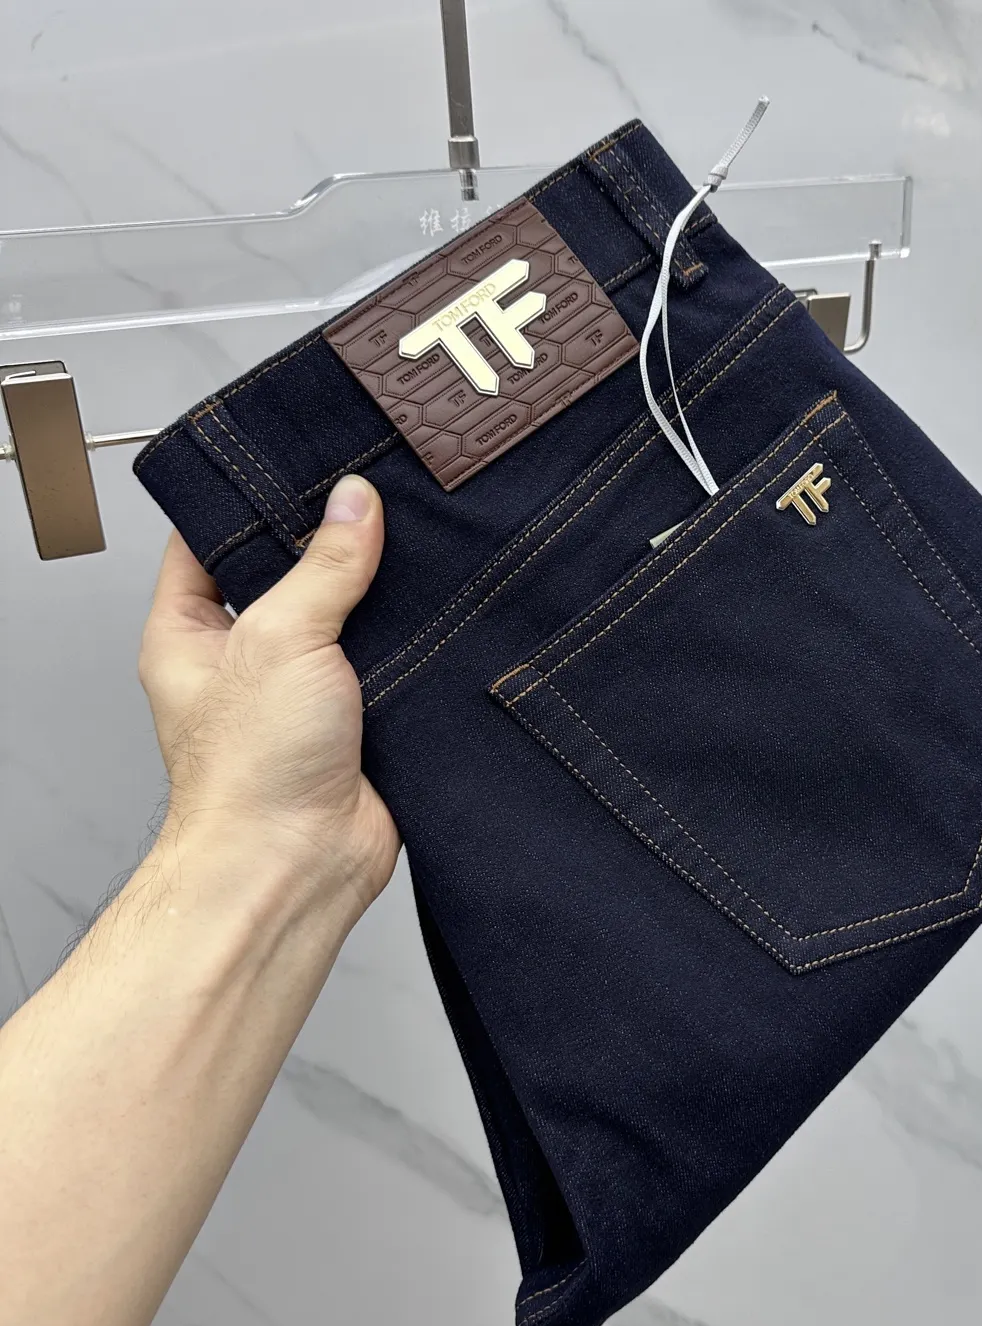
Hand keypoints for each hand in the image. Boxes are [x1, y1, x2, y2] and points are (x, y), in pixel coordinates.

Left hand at [138, 475, 399, 917]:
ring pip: (350, 617)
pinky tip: (442, 609)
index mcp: (193, 631)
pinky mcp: (365, 719)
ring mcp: (308, 689)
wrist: (302, 862)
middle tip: (373, 494)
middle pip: (290, 573)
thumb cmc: (251, 774)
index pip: (210, 540)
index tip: (299, 461)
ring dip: (382, 594)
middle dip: (333, 541)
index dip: (251, 499)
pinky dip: (417, 640)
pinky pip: (393, 662)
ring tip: (417, 542)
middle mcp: (248, 658)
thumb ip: (323, 566)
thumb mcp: (280, 639)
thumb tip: (354, 504)